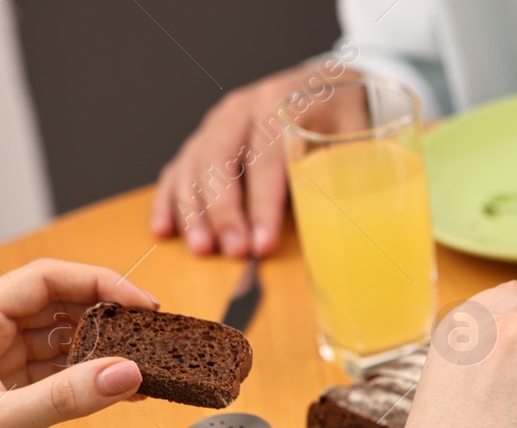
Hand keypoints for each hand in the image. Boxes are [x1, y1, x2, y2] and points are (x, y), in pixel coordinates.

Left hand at [0, 259, 157, 427]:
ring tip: (141, 365)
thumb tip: (127, 373)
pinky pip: (57, 373)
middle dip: (105, 315)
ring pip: (59, 340)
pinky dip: (88, 378)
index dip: (98, 283)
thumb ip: (67, 397)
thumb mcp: (1, 422)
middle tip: (151, 333)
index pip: (44, 279)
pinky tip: (118, 389)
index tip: (142, 304)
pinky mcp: (5, 393)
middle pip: (57, 305)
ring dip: (100, 350)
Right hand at [150, 60, 327, 257]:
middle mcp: (241, 108)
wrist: (324, 87)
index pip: (264, 159)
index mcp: (280, 103)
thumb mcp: (352, 138)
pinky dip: (169, 201)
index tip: (263, 244)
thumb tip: (326, 220)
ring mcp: (216, 122)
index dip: (263, 206)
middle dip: (224, 212)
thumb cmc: (342, 119)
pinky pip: (177, 169)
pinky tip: (163, 230)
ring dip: (194, 211)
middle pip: (219, 160)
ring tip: (202, 249)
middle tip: (234, 251)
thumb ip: (337, 170)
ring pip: (192, 166)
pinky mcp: (203, 138)